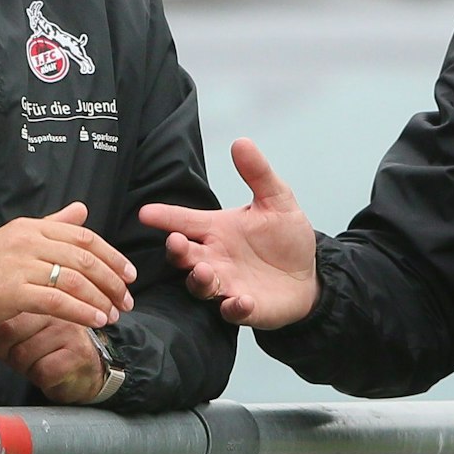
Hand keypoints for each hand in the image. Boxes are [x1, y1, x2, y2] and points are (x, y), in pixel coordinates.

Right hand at [0, 202, 136, 336]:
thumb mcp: (15, 240)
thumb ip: (51, 226)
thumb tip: (82, 210)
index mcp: (31, 227)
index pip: (83, 237)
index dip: (112, 256)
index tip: (129, 274)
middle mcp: (27, 241)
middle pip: (84, 258)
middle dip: (112, 281)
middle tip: (126, 300)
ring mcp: (19, 265)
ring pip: (74, 279)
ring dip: (100, 299)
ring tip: (114, 315)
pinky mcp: (11, 291)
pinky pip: (57, 300)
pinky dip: (81, 312)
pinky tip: (94, 322)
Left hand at [0, 313, 105, 403]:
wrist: (83, 372)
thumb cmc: (48, 349)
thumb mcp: (20, 328)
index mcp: (39, 297)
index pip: (1, 315)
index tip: (8, 343)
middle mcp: (56, 309)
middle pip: (8, 334)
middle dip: (8, 353)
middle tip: (23, 354)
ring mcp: (70, 330)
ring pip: (23, 354)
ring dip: (25, 367)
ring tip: (38, 361)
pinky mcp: (79, 354)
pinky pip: (42, 371)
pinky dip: (40, 378)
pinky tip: (50, 371)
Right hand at [138, 138, 318, 329]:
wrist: (308, 275)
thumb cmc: (285, 238)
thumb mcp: (277, 200)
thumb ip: (258, 174)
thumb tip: (242, 142)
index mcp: (217, 230)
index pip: (185, 221)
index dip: (165, 217)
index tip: (146, 212)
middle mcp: (215, 257)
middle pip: (184, 256)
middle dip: (176, 250)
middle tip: (176, 243)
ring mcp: (227, 284)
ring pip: (201, 285)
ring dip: (200, 280)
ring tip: (206, 271)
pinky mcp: (244, 307)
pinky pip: (231, 311)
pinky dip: (234, 307)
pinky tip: (241, 299)